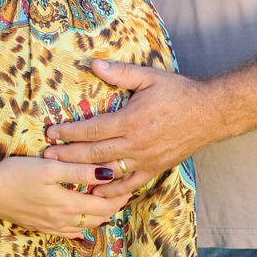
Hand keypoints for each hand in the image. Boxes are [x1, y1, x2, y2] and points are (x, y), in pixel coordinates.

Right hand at [0, 155, 132, 238]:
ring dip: (98, 217)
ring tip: (108, 202)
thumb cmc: (16, 174)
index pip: (105, 207)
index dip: (120, 198)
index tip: (129, 185)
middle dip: (113, 207)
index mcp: (67, 206)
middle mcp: (62, 221)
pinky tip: (82, 225)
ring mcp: (50, 227)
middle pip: (97, 219)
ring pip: (83, 228)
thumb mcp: (49, 167)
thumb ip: (79, 171)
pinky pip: (67, 233)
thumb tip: (108, 174)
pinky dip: (80, 228)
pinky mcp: (39, 227)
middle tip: (124, 192)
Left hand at [43, 60, 210, 197]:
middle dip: (67, 155)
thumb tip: (94, 64)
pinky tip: (96, 193)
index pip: (91, 130)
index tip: (51, 133)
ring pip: (107, 171)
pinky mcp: (155, 169)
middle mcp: (135, 144)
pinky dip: (111, 191)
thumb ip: (120, 73)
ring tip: (63, 173)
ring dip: (83, 173)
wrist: (210, 114)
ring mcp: (145, 160)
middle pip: (93, 154)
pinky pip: (129, 184)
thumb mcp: (149, 77)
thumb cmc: (178, 93)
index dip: (69, 132)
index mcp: (131, 121)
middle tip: (46, 155)